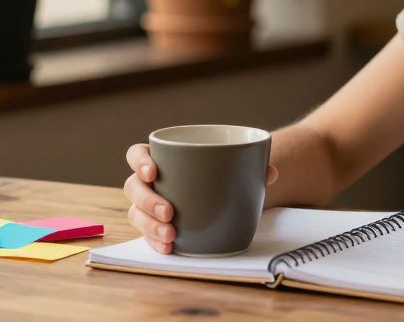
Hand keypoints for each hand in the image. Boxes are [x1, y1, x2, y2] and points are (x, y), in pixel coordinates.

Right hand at [123, 143, 278, 253]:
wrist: (225, 192)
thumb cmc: (222, 171)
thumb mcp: (234, 164)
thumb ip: (250, 164)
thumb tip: (270, 172)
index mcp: (162, 157)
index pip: (137, 153)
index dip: (139, 162)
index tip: (154, 172)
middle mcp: (150, 182)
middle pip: (133, 187)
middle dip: (148, 201)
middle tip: (170, 211)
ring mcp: (150, 206)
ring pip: (136, 214)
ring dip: (150, 226)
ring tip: (171, 235)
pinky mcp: (156, 226)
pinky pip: (148, 235)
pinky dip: (156, 243)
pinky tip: (169, 249)